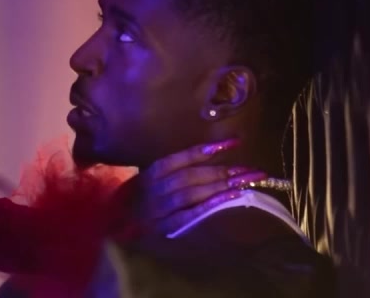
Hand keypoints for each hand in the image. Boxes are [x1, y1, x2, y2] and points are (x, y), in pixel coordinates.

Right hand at [135, 139, 276, 236]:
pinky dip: (210, 206)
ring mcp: (160, 208)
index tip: (235, 143)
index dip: (208, 149)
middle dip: (222, 171)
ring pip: (192, 193)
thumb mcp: (155, 176)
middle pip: (191, 176)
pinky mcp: (165, 227)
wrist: (120, 222)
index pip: (183, 157)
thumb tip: (214, 152)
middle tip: (250, 169)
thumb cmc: (143, 196)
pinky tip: (230, 199)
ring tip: (246, 182)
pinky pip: (190, 215)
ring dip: (221, 187)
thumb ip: (179, 166)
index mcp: (153, 171)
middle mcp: (156, 187)